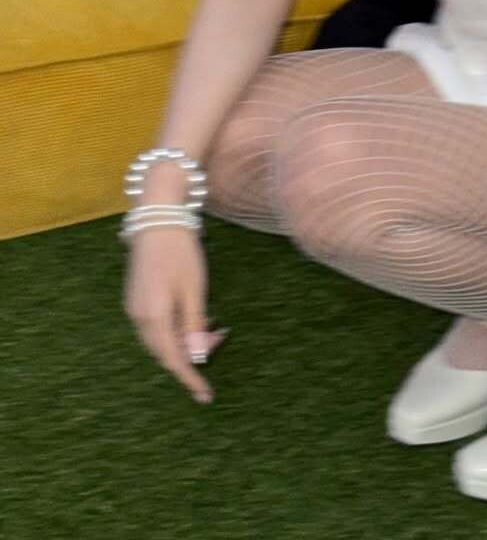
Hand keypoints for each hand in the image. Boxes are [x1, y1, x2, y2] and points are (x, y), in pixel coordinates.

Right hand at [123, 227, 224, 403]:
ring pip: (162, 338)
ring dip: (186, 337)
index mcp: (153, 318)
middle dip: (194, 352)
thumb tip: (197, 357)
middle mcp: (138, 318)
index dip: (190, 379)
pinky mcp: (137, 298)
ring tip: (215, 323)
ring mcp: (135, 308)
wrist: (157, 219)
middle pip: (166, 351)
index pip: (173, 360)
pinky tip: (195, 314)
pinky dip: (176, 326)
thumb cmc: (180, 252)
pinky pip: (156, 324)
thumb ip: (194, 325)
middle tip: (222, 336)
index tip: (206, 396)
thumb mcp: (194, 289)